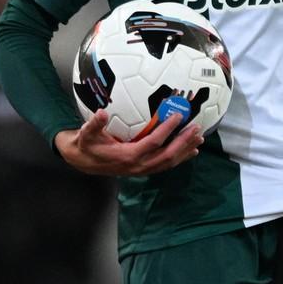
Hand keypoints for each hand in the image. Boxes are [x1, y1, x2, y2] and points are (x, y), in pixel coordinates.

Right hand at [53, 109, 202, 176]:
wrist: (83, 161)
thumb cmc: (87, 144)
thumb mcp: (86, 133)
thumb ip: (94, 125)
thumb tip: (101, 113)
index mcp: (127, 156)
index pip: (153, 143)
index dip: (166, 130)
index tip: (178, 116)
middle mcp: (138, 166)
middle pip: (167, 156)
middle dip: (183, 142)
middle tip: (196, 128)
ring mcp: (142, 170)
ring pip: (169, 162)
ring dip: (185, 150)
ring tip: (199, 138)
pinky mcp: (144, 169)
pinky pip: (166, 165)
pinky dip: (180, 158)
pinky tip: (191, 150)